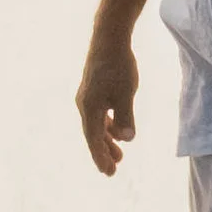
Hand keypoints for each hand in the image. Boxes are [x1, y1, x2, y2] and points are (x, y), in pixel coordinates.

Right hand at [76, 45, 139, 176]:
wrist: (109, 38)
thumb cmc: (118, 66)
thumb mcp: (126, 93)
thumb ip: (125, 117)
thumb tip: (127, 139)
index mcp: (90, 108)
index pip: (94, 139)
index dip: (100, 157)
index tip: (108, 173)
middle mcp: (84, 105)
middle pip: (93, 135)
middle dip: (103, 153)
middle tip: (113, 171)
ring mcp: (88, 97)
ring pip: (96, 125)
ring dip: (106, 141)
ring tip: (119, 155)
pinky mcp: (94, 89)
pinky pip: (98, 114)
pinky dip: (107, 126)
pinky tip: (116, 131)